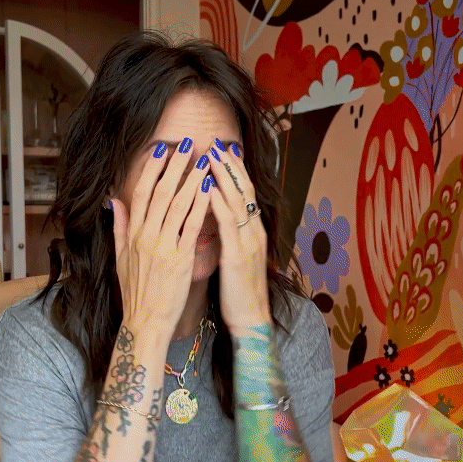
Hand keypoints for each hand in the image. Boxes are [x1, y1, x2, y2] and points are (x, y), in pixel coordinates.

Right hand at [110, 139, 213, 342]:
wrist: (144, 321)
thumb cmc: (135, 292)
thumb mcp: (119, 258)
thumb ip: (119, 227)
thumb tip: (112, 202)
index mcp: (132, 234)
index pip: (140, 193)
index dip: (151, 170)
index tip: (161, 150)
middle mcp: (146, 236)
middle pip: (160, 192)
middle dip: (174, 166)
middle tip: (187, 144)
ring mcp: (163, 247)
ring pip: (177, 205)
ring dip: (191, 179)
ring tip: (203, 160)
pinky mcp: (180, 259)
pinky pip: (191, 227)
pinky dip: (199, 206)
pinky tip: (208, 189)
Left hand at [206, 140, 270, 330]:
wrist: (250, 319)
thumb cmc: (238, 290)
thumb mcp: (234, 257)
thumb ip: (228, 234)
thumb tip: (215, 216)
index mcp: (251, 231)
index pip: (243, 193)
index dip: (233, 170)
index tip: (220, 149)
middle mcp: (254, 231)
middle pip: (244, 189)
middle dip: (230, 164)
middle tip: (216, 142)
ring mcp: (249, 242)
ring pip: (238, 201)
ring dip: (224, 177)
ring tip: (211, 156)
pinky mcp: (239, 256)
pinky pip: (230, 226)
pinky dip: (219, 205)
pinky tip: (209, 190)